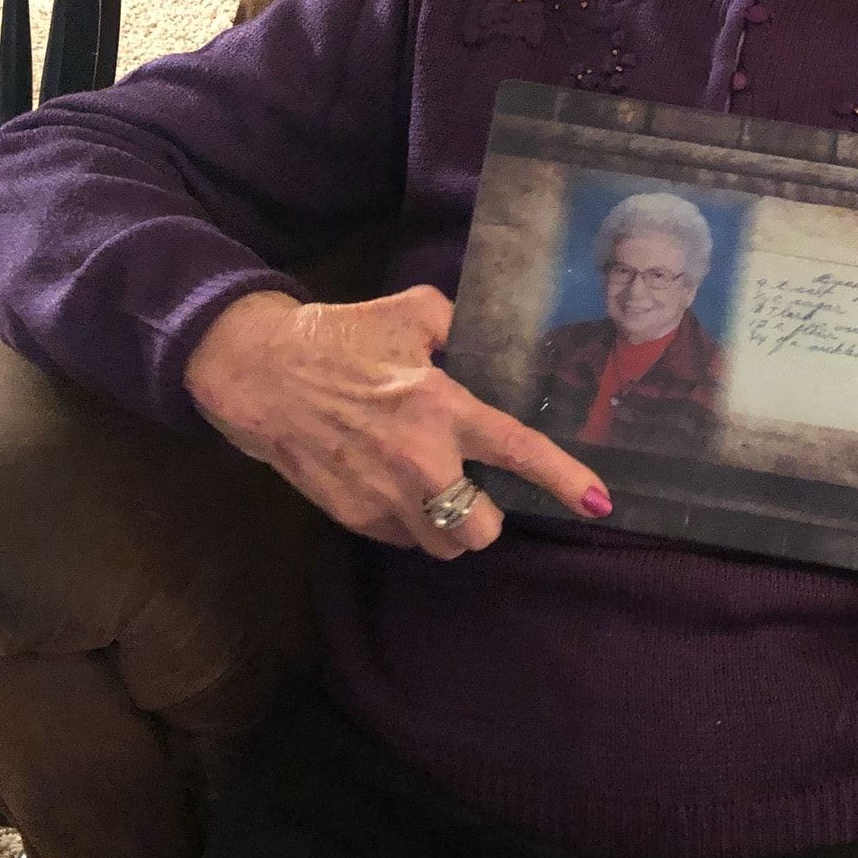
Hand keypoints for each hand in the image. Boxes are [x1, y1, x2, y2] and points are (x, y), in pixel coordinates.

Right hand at [183, 287, 611, 558]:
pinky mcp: (350, 515)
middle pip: (483, 529)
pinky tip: (395, 488)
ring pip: (443, 545)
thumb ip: (460, 325)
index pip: (518, 452)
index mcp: (441, 408)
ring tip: (435, 489)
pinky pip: (401, 539)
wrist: (256, 372)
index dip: (565, 480)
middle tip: (474, 485)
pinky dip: (409, 523)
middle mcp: (418, 463)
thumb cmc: (336, 337)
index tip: (600, 502)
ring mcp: (381, 496)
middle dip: (488, 514)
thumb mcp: (409, 312)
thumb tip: (490, 337)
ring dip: (450, 525)